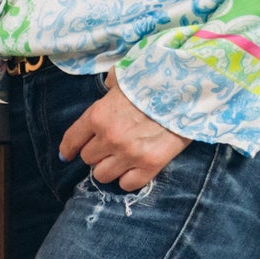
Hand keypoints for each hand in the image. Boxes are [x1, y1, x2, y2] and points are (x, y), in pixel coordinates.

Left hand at [59, 73, 190, 190]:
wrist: (192, 86)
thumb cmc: (158, 78)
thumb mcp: (127, 74)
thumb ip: (112, 85)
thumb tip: (109, 87)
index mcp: (99, 115)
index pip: (72, 140)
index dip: (68, 149)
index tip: (67, 155)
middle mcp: (110, 137)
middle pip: (88, 159)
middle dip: (96, 153)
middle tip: (110, 146)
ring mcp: (129, 153)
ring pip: (103, 176)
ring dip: (110, 168)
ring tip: (122, 158)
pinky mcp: (150, 165)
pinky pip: (127, 184)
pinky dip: (129, 178)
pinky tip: (136, 168)